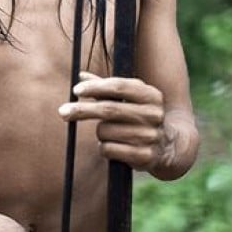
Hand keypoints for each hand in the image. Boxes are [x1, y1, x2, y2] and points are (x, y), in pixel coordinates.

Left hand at [58, 71, 177, 173]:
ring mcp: (150, 136)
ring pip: (105, 131)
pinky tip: (115, 147)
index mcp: (151, 95)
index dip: (95, 87)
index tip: (76, 90)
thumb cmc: (139, 116)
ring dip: (100, 133)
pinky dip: (104, 148)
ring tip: (111, 134)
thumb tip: (80, 75)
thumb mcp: (129, 98)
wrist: (168, 146)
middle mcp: (153, 114)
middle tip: (62, 111)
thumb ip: (105, 87)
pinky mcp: (144, 156)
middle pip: (108, 109)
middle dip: (82, 110)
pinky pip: (108, 150)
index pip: (119, 86)